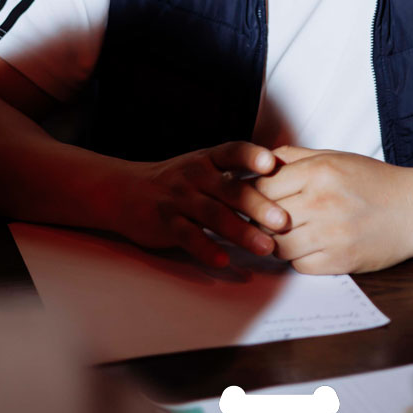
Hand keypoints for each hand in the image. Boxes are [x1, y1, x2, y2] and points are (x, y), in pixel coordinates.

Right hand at [115, 141, 289, 267]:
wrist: (127, 191)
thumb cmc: (179, 181)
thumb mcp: (205, 167)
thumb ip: (237, 172)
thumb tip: (285, 177)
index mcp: (208, 159)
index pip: (233, 152)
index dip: (252, 157)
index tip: (272, 164)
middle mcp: (195, 175)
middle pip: (230, 189)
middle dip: (259, 205)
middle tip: (284, 221)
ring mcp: (179, 199)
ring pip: (213, 215)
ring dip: (241, 231)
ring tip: (265, 247)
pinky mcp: (166, 223)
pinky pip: (187, 236)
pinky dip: (206, 248)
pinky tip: (224, 260)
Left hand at [254, 145, 412, 273]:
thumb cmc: (373, 182)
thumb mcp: (334, 157)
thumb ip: (294, 157)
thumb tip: (258, 163)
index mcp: (319, 171)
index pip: (263, 187)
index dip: (257, 194)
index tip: (261, 198)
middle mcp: (322, 202)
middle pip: (265, 218)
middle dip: (263, 219)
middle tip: (269, 218)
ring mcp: (331, 234)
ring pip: (278, 246)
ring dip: (278, 242)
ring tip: (290, 232)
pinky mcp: (339, 261)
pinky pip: (298, 265)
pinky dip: (299, 258)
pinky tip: (310, 246)